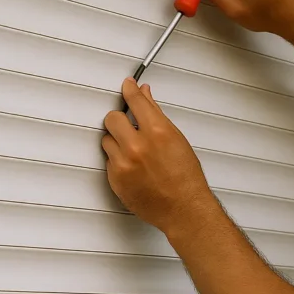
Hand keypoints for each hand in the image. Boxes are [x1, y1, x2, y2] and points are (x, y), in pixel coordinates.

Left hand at [102, 78, 216, 233]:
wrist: (183, 208)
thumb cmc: (186, 178)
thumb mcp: (177, 139)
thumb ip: (156, 115)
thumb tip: (146, 96)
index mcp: (157, 132)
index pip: (135, 100)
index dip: (129, 90)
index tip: (127, 85)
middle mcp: (137, 146)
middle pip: (112, 118)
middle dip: (120, 120)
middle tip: (129, 125)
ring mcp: (123, 163)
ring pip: (107, 139)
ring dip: (117, 141)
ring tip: (135, 151)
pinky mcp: (115, 179)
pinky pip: (108, 160)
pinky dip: (118, 160)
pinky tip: (134, 166)